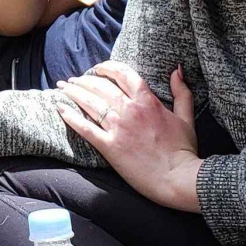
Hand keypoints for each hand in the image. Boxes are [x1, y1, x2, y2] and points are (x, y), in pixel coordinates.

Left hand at [57, 61, 202, 211]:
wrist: (177, 178)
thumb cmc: (183, 150)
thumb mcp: (186, 117)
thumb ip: (181, 92)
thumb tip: (177, 70)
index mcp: (147, 101)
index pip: (123, 74)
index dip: (107, 67)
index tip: (97, 68)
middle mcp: (130, 111)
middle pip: (101, 87)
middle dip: (84, 80)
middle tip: (73, 80)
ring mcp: (118, 128)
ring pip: (90, 103)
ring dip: (74, 93)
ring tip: (63, 88)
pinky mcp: (109, 146)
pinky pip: (85, 128)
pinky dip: (70, 117)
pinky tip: (60, 108)